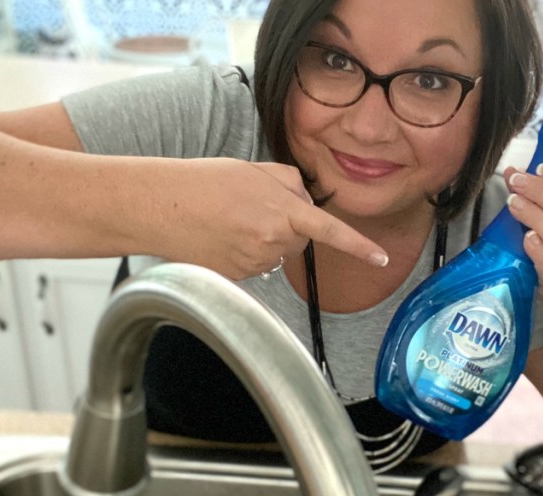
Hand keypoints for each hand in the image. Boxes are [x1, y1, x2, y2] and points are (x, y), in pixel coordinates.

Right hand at [146, 158, 387, 279]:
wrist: (161, 206)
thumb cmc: (205, 182)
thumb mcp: (256, 170)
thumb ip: (291, 184)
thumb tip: (305, 202)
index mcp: (283, 212)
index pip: (330, 232)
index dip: (359, 247)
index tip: (381, 258)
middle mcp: (273, 242)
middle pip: (299, 240)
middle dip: (287, 224)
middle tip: (252, 205)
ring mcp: (254, 263)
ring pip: (276, 253)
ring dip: (264, 238)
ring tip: (230, 219)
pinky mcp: (237, 278)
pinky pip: (255, 265)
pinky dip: (244, 252)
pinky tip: (221, 236)